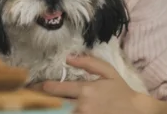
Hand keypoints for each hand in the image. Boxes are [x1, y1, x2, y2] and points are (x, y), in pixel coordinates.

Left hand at [41, 55, 159, 113]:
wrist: (137, 112)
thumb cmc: (121, 91)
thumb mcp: (108, 72)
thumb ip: (88, 62)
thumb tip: (68, 58)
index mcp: (85, 90)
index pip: (56, 89)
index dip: (41, 87)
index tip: (33, 86)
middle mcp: (83, 106)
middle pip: (54, 104)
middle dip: (40, 100)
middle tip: (29, 97)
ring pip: (61, 113)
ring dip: (50, 109)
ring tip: (38, 106)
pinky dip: (61, 113)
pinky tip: (54, 110)